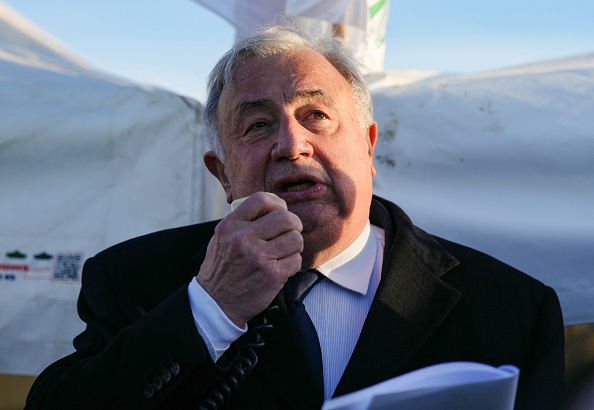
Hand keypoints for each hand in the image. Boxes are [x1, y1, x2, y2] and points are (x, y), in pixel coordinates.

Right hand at [196, 192, 302, 326]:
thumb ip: (243, 221)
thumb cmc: (222, 269)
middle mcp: (244, 238)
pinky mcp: (272, 275)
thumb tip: (273, 207)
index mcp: (231, 225)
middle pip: (285, 218)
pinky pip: (296, 260)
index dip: (277, 203)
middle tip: (290, 232)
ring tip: (284, 252)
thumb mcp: (222, 238)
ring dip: (294, 245)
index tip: (279, 212)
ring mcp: (259, 257)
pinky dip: (292, 263)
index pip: (261, 199)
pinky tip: (281, 267)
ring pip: (295, 238)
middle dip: (293, 224)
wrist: (216, 303)